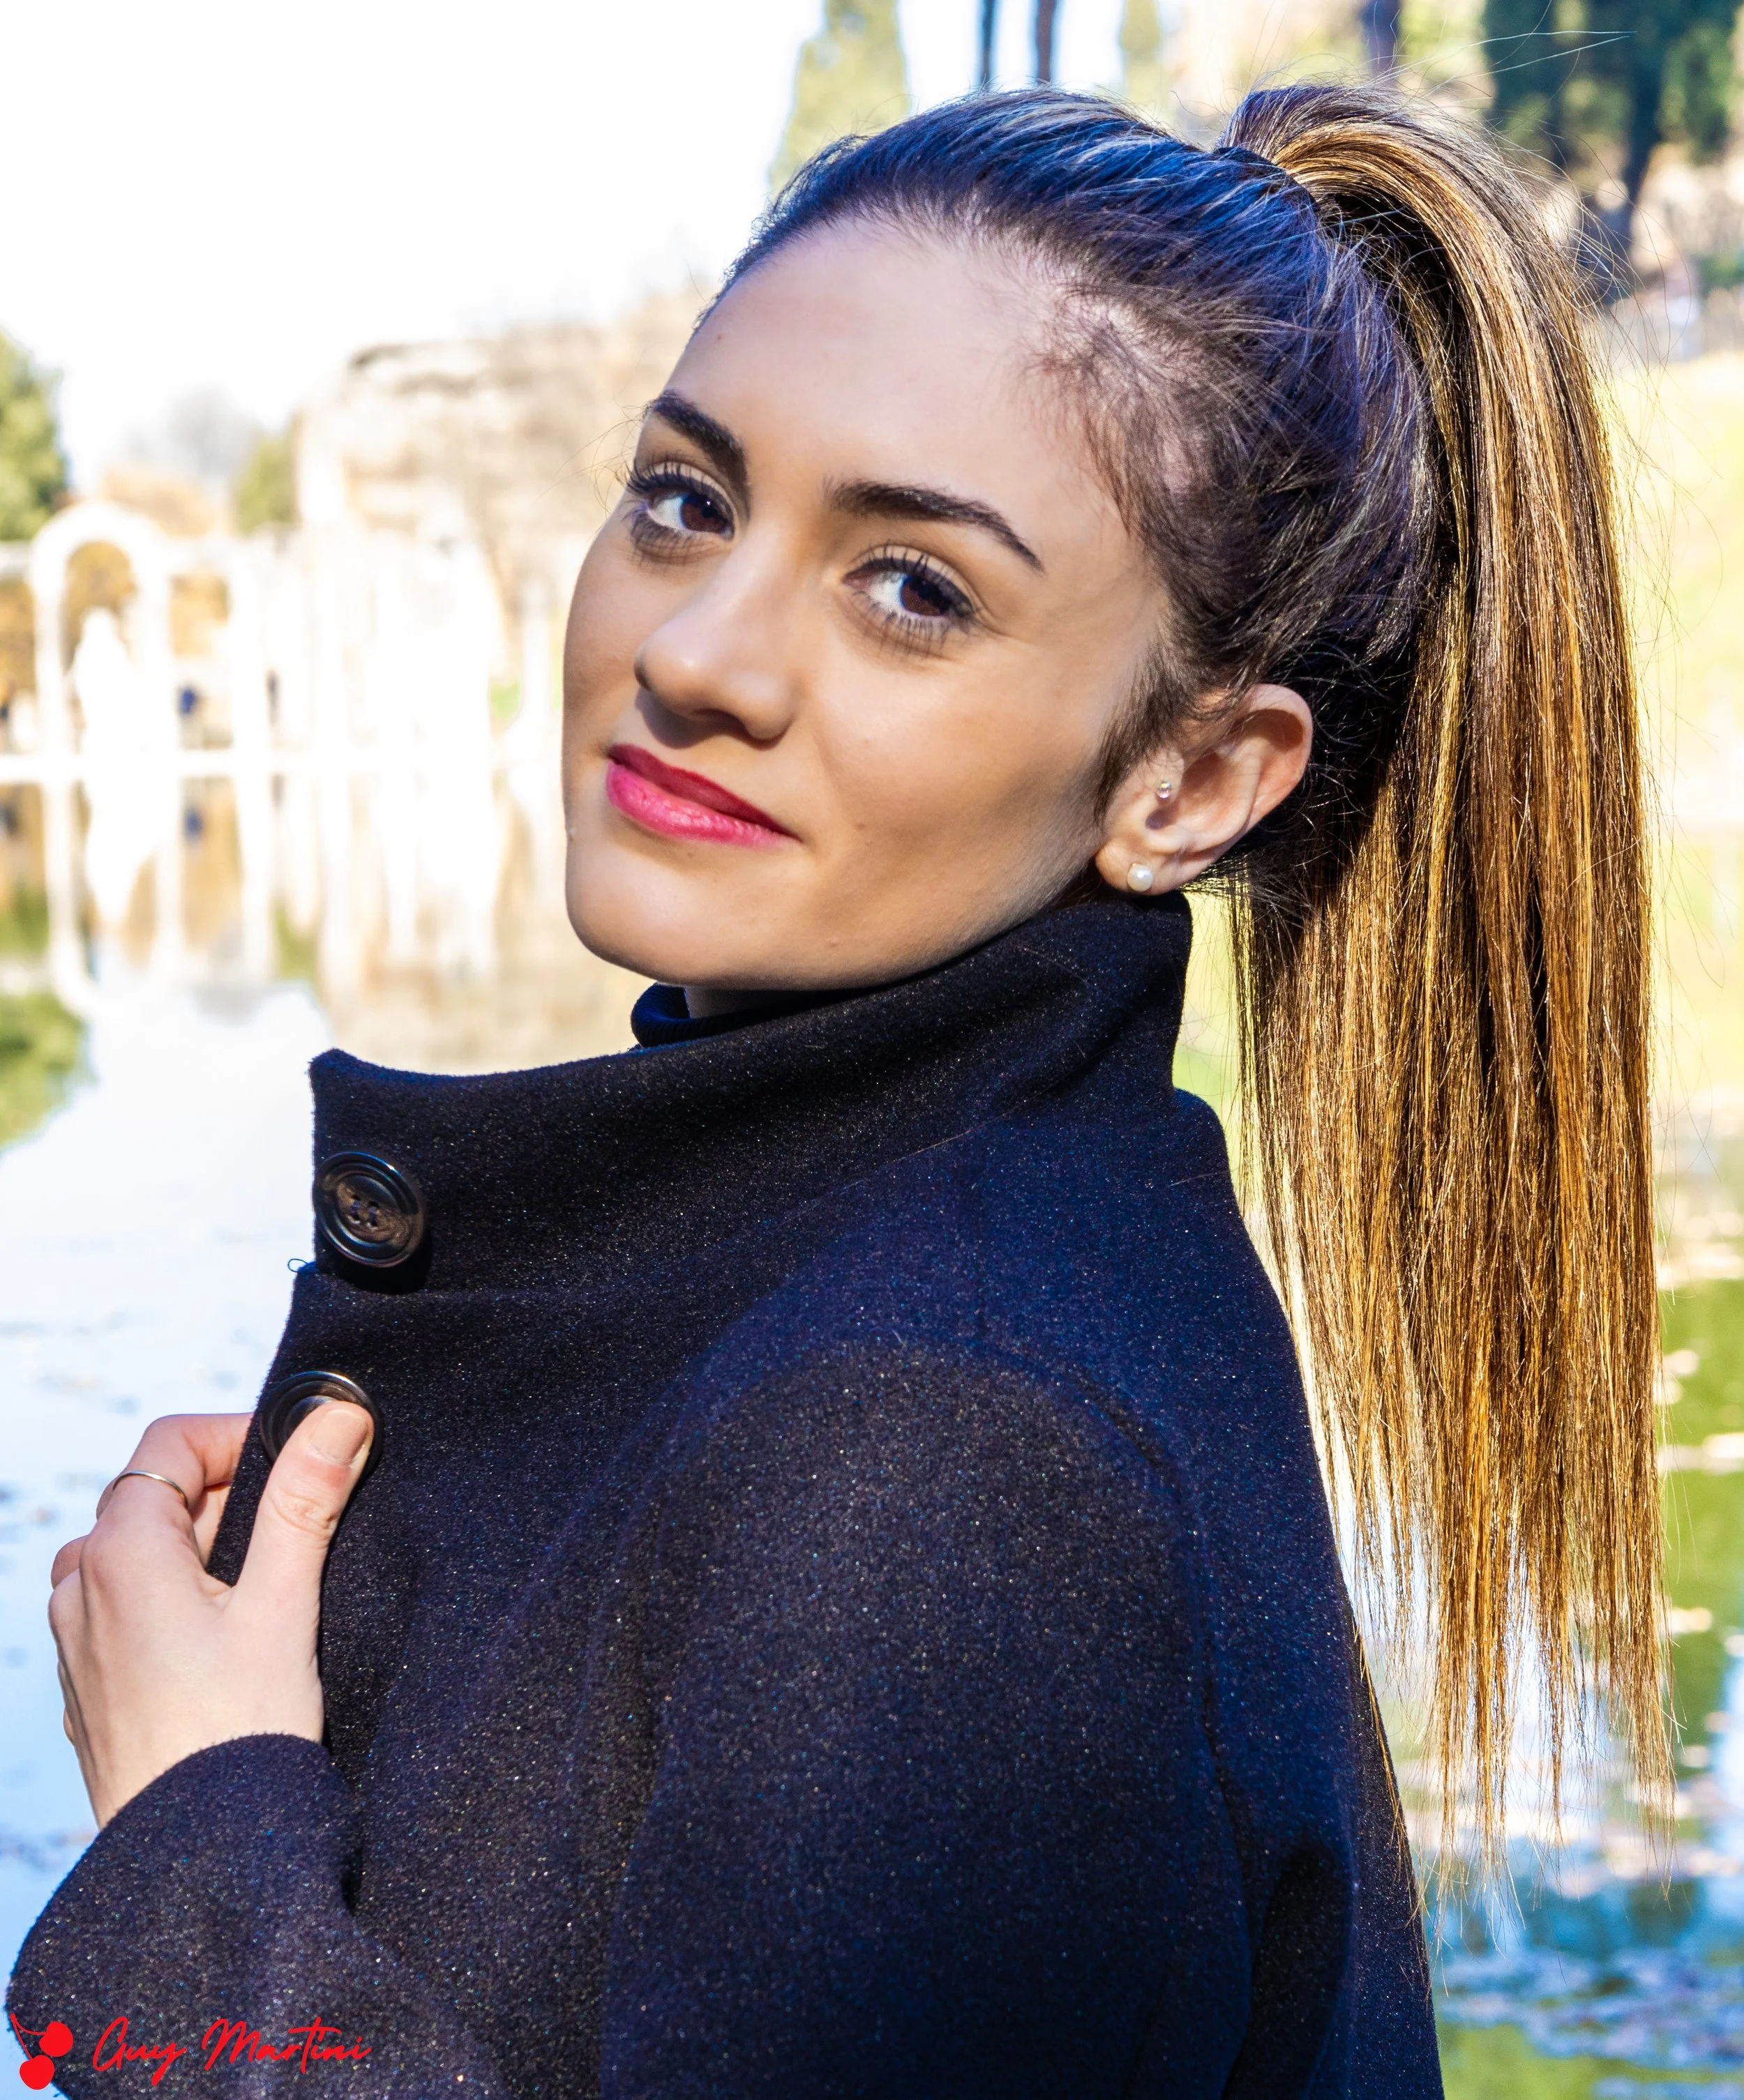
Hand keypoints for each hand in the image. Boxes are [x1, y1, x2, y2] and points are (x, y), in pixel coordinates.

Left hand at [49, 1403, 373, 1825]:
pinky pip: (127, 1608)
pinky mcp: (90, 1685)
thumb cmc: (239, 1734)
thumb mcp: (285, 1604)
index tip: (303, 1464)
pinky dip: (179, 1599)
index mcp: (118, 1552)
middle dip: (233, 1498)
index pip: (172, 1443)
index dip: (242, 1436)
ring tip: (269, 1594)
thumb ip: (305, 1501)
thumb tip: (337, 1416)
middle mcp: (79, 1587)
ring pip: (141, 1553)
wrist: (195, 1862)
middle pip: (157, 1496)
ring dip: (205, 1551)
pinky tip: (231, 1644)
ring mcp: (77, 1640)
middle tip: (302, 1535)